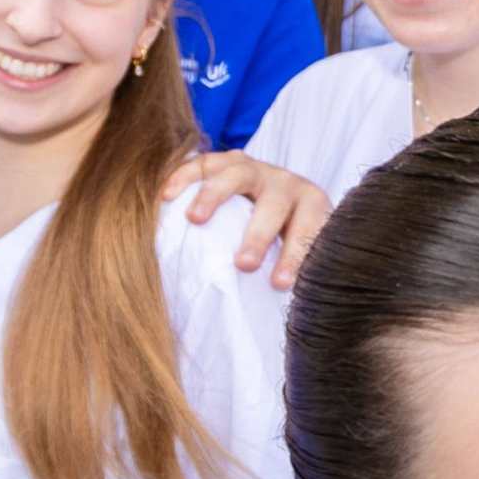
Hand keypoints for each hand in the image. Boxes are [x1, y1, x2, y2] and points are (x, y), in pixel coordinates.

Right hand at [162, 148, 335, 285]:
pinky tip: (167, 195)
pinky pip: (204, 162)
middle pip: (274, 204)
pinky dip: (184, 176)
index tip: (279, 285)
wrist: (277, 191)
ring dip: (216, 196)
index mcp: (312, 206)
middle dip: (259, 235)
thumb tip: (287, 318)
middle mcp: (286, 182)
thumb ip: (293, 271)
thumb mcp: (298, 250)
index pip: (308, 230)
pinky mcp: (226, 160)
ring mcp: (255, 167)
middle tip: (244, 264)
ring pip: (238, 174)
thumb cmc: (285, 236)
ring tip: (195, 220)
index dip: (295, 255)